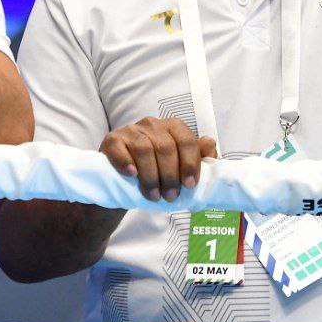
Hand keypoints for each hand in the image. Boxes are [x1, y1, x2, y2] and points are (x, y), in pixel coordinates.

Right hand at [99, 117, 217, 202]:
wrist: (123, 178)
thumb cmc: (157, 170)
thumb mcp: (180, 165)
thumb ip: (199, 156)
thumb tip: (209, 145)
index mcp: (173, 127)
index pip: (186, 140)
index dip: (190, 163)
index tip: (190, 185)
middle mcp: (152, 124)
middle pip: (166, 147)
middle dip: (170, 175)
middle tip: (170, 197)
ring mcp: (131, 130)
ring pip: (144, 149)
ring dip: (151, 176)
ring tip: (153, 195)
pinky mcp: (112, 140)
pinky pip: (119, 148)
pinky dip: (126, 161)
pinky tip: (132, 175)